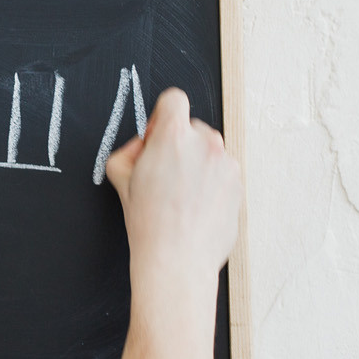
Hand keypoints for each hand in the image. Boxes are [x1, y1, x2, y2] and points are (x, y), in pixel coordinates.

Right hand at [104, 88, 241, 287]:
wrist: (177, 260)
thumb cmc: (149, 223)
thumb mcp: (121, 178)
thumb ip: (129, 151)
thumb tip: (142, 148)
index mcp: (174, 136)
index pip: (174, 99)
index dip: (162, 117)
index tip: (157, 137)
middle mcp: (205, 143)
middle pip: (193, 127)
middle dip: (179, 145)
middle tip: (164, 175)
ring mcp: (226, 164)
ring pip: (209, 152)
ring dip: (197, 165)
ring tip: (181, 197)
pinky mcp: (238, 185)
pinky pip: (223, 174)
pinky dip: (211, 185)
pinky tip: (196, 208)